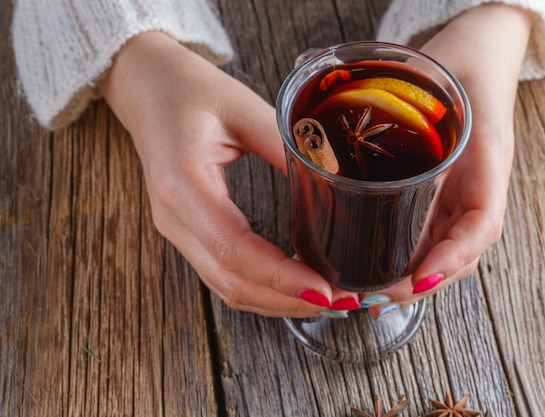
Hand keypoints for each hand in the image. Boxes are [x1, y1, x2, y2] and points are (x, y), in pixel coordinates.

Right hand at [97, 31, 357, 316]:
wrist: (148, 87)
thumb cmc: (190, 91)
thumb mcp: (244, 108)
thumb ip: (288, 147)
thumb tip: (337, 186)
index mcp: (182, 183)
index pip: (234, 249)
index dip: (281, 277)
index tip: (325, 290)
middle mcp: (173, 217)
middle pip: (231, 281)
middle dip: (288, 300)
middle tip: (341, 300)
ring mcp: (176, 230)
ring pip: (227, 287)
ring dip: (277, 301)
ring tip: (327, 299)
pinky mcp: (187, 232)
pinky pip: (223, 274)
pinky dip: (262, 288)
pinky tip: (294, 286)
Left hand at [366, 4, 533, 315]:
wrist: (479, 53)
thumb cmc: (460, 64)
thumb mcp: (439, 78)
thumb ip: (407, 101)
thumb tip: (346, 116)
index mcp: (488, 162)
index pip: (482, 224)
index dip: (452, 256)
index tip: (419, 278)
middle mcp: (479, 186)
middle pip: (461, 252)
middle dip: (422, 281)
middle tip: (378, 298)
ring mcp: (465, 193)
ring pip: (447, 250)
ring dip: (414, 279)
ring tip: (375, 298)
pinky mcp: (446, 194)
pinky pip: (434, 235)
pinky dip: (412, 260)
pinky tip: (384, 273)